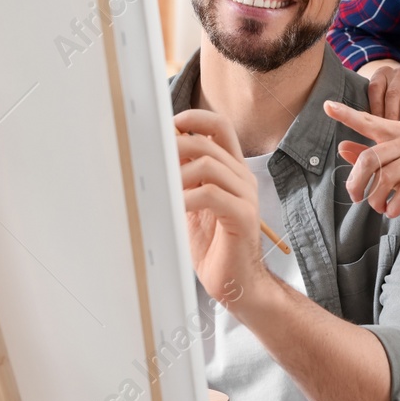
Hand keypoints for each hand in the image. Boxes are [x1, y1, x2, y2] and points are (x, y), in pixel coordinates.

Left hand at [177, 108, 263, 308]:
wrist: (236, 281)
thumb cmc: (213, 246)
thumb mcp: (192, 205)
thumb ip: (183, 180)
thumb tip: (157, 156)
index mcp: (232, 171)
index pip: (220, 128)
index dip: (194, 119)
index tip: (168, 124)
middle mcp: (242, 178)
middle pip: (210, 142)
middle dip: (176, 145)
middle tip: (154, 159)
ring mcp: (246, 196)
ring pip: (210, 165)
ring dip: (178, 174)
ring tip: (162, 189)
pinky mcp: (243, 217)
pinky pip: (212, 195)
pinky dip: (187, 198)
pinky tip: (174, 208)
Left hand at [326, 100, 399, 217]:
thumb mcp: (399, 162)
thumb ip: (372, 155)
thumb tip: (341, 147)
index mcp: (399, 133)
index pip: (369, 122)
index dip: (347, 115)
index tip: (327, 105)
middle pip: (370, 157)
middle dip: (357, 182)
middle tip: (355, 197)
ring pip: (386, 176)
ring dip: (375, 198)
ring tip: (378, 207)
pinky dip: (394, 205)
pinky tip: (392, 211)